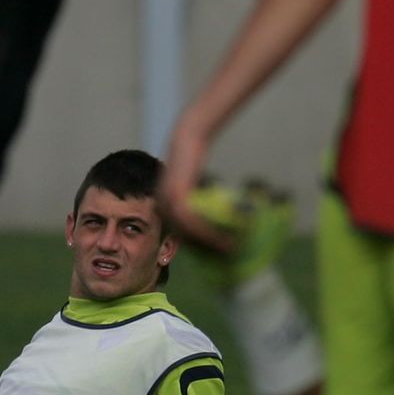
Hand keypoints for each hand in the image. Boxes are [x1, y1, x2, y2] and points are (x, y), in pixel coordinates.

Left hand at [159, 117, 235, 253]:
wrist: (187, 138)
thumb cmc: (193, 158)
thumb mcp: (193, 185)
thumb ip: (196, 201)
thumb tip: (212, 217)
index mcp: (164, 207)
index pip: (181, 235)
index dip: (201, 246)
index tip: (219, 254)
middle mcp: (162, 208)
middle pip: (185, 238)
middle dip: (206, 250)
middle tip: (227, 257)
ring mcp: (167, 203)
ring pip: (189, 234)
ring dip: (211, 244)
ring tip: (230, 251)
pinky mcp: (176, 197)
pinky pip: (192, 223)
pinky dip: (209, 233)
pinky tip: (225, 239)